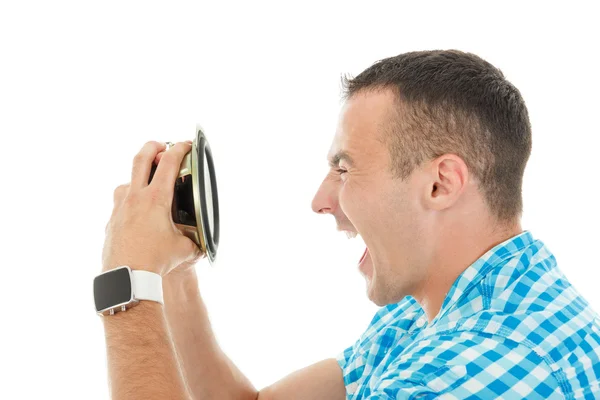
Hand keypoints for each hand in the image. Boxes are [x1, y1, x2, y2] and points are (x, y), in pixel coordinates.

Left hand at [102, 141, 203, 275]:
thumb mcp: (184, 249)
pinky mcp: (112, 221)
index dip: (180, 149)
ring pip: (127, 181)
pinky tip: (139, 214)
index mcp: (155, 199)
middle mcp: (135, 198)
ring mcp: (120, 208)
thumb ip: (193, 240)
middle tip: (162, 146)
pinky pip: (121, 203)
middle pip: (141, 158)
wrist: (127, 278)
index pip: (169, 163)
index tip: (187, 145)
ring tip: (149, 186)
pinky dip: (131, 201)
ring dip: (139, 177)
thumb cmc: (155, 262)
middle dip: (153, 146)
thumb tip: (200, 243)